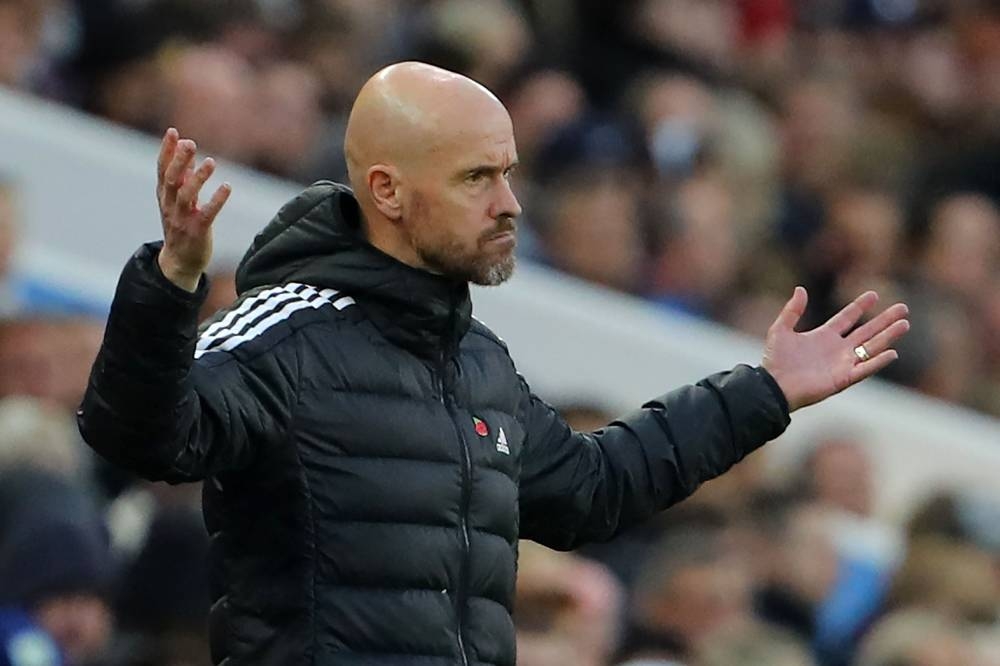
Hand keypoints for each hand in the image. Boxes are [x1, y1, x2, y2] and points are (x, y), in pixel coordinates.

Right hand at [156, 128, 231, 291]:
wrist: (180, 263)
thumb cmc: (181, 227)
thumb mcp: (178, 201)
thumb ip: (183, 178)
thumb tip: (186, 154)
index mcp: (164, 196)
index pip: (162, 170)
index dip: (166, 151)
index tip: (173, 131)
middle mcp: (170, 206)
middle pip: (172, 180)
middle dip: (179, 161)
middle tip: (190, 143)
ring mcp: (182, 219)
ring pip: (186, 196)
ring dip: (198, 178)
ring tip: (211, 162)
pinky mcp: (197, 231)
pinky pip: (206, 214)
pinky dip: (217, 200)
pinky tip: (227, 187)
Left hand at [761, 287, 909, 411]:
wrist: (773, 386)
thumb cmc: (775, 360)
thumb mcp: (780, 330)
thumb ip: (792, 310)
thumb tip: (800, 289)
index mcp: (823, 336)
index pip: (847, 318)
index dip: (860, 306)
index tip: (874, 294)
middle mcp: (837, 349)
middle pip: (866, 331)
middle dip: (884, 320)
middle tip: (903, 308)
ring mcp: (842, 364)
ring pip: (871, 347)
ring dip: (888, 336)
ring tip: (904, 324)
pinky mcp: (842, 379)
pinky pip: (864, 369)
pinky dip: (877, 362)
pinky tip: (892, 352)